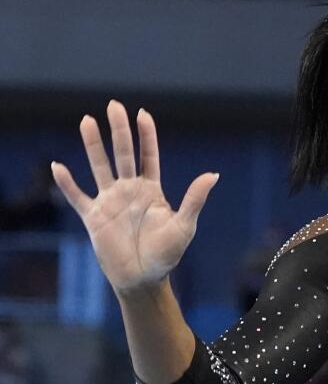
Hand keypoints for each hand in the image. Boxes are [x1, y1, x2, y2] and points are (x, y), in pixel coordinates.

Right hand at [51, 99, 218, 295]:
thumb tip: (213, 174)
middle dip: (119, 130)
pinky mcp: (93, 217)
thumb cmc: (167, 254)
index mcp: (152, 191)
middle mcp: (129, 191)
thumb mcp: (184, 225)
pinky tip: (58, 166)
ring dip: (93, 145)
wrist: (143, 279)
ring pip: (99, 166)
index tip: (142, 113)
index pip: (148, 157)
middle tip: (114, 105)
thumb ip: (194, 199)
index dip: (146, 136)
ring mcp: (109, 202)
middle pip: (123, 154)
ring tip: (87, 120)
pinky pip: (77, 196)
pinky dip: (67, 183)